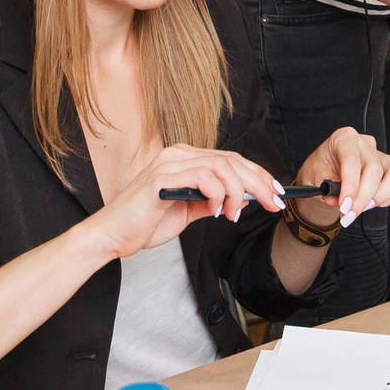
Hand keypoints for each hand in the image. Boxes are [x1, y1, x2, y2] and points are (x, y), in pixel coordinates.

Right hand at [81, 144, 288, 264]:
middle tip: (274, 203)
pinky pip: (203, 176)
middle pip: (232, 159)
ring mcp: (170, 163)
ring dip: (238, 192)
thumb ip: (210, 202)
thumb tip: (240, 201)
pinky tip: (216, 212)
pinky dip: (218, 195)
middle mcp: (179, 154)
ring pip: (222, 165)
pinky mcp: (162, 177)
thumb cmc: (145, 223)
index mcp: (185, 159)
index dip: (258, 174)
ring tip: (235, 214)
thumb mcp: (187, 212)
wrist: (112, 235)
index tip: (277, 192)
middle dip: (259, 182)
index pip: (230, 159)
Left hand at [289, 126, 389, 231]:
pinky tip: (367, 203)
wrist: (325, 174)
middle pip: (374, 170)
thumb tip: (342, 202)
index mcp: (344, 138)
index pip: (352, 160)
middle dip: (362, 199)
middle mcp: (365, 143)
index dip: (350, 186)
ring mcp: (380, 154)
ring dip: (378, 198)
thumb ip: (328, 190)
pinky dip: (385, 199)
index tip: (344, 206)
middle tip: (349, 215)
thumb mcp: (315, 179)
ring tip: (360, 208)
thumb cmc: (321, 171)